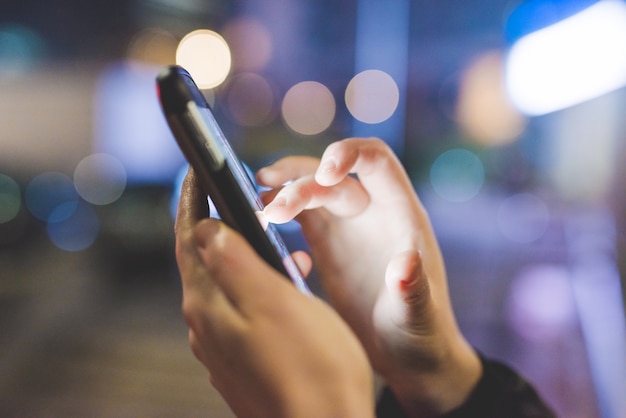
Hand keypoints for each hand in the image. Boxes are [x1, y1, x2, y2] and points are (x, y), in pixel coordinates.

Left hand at [174, 169, 374, 417]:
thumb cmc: (313, 367)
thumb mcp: (275, 302)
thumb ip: (235, 262)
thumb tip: (204, 228)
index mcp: (209, 306)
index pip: (188, 240)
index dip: (190, 201)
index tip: (196, 171)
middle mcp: (207, 328)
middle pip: (202, 262)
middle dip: (214, 225)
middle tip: (230, 196)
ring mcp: (224, 348)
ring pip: (225, 286)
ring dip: (242, 256)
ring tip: (272, 239)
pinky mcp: (243, 362)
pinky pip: (241, 310)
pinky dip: (257, 285)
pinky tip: (286, 285)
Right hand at [258, 138, 480, 415]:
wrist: (405, 356)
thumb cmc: (420, 335)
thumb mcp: (416, 317)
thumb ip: (412, 291)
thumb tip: (405, 264)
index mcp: (401, 216)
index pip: (377, 161)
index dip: (349, 155)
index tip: (323, 172)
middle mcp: (373, 212)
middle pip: (333, 176)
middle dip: (302, 183)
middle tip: (271, 207)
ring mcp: (348, 226)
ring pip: (313, 190)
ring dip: (285, 190)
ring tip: (257, 204)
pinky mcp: (328, 244)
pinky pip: (302, 214)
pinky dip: (281, 210)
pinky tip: (259, 219)